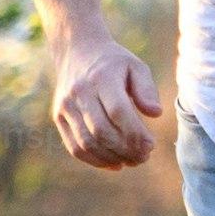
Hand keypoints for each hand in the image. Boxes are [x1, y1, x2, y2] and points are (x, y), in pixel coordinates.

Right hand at [45, 26, 167, 172]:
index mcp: (101, 77)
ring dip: (112, 158)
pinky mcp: (58, 117)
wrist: (77, 51)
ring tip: (131, 161)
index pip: (117, 111)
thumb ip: (146, 89)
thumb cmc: (114, 63)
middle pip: (101, 130)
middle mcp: (80, 92)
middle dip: (125, 150)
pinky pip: (74, 146)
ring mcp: (66, 105)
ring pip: (87, 142)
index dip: (135, 133)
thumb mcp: (136, 66)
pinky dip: (95, 160)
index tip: (151, 145)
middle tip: (143, 157)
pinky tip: (114, 164)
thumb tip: (156, 113)